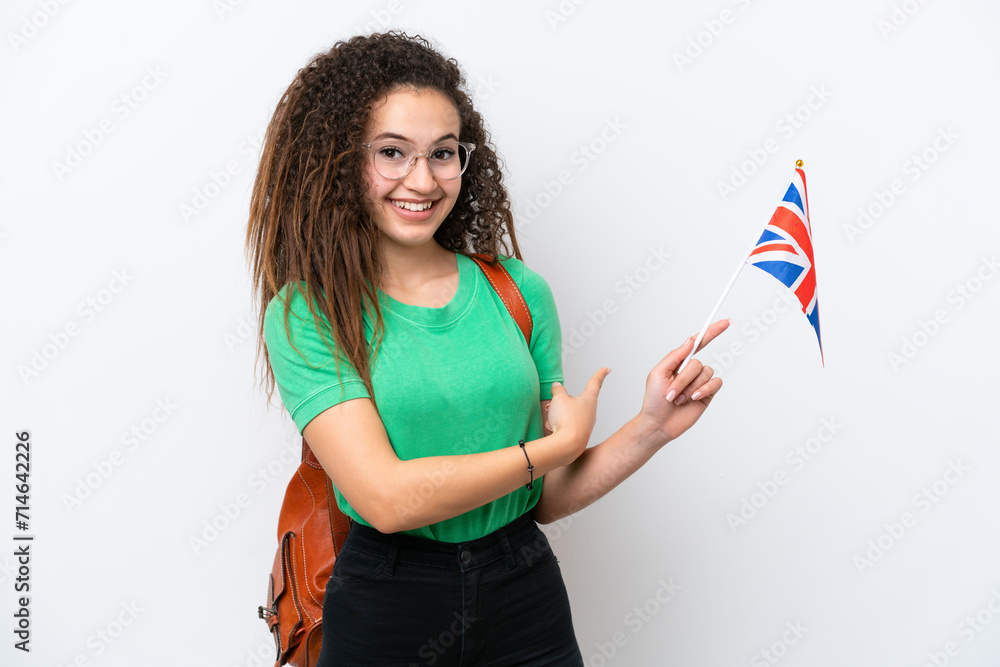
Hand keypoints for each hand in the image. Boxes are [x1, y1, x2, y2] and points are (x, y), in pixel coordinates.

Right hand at [544, 368, 610, 465]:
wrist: (566, 446)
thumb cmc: (566, 420)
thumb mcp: (558, 399)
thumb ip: (558, 390)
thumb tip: (557, 387)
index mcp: (589, 399)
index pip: (595, 383)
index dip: (600, 374)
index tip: (607, 369)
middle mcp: (590, 412)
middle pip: (575, 401)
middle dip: (562, 402)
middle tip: (553, 404)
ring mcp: (585, 425)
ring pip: (568, 414)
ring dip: (558, 414)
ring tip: (552, 418)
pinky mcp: (579, 436)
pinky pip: (565, 426)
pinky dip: (557, 425)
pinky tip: (554, 429)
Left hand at [637, 319, 729, 447]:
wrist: (659, 424)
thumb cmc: (654, 399)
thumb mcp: (658, 373)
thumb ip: (675, 356)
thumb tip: (690, 340)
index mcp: (679, 362)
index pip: (699, 343)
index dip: (713, 331)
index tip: (727, 322)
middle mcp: (691, 370)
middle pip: (697, 363)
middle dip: (683, 379)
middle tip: (671, 393)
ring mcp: (700, 382)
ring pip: (705, 373)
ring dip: (690, 387)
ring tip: (678, 399)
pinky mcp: (707, 394)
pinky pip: (715, 383)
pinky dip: (704, 390)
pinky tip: (693, 399)